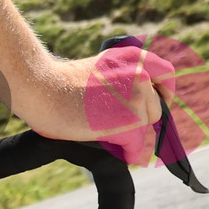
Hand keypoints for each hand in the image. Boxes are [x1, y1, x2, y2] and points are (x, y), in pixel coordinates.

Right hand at [15, 48, 177, 163]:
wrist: (42, 89)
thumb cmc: (59, 84)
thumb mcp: (100, 68)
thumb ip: (123, 78)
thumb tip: (141, 105)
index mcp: (133, 57)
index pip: (167, 74)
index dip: (163, 94)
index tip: (156, 105)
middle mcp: (141, 74)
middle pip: (156, 109)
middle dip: (140, 121)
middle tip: (116, 124)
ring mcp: (137, 98)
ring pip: (144, 129)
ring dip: (126, 135)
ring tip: (99, 128)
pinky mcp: (130, 122)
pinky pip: (136, 147)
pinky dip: (124, 151)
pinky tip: (105, 142)